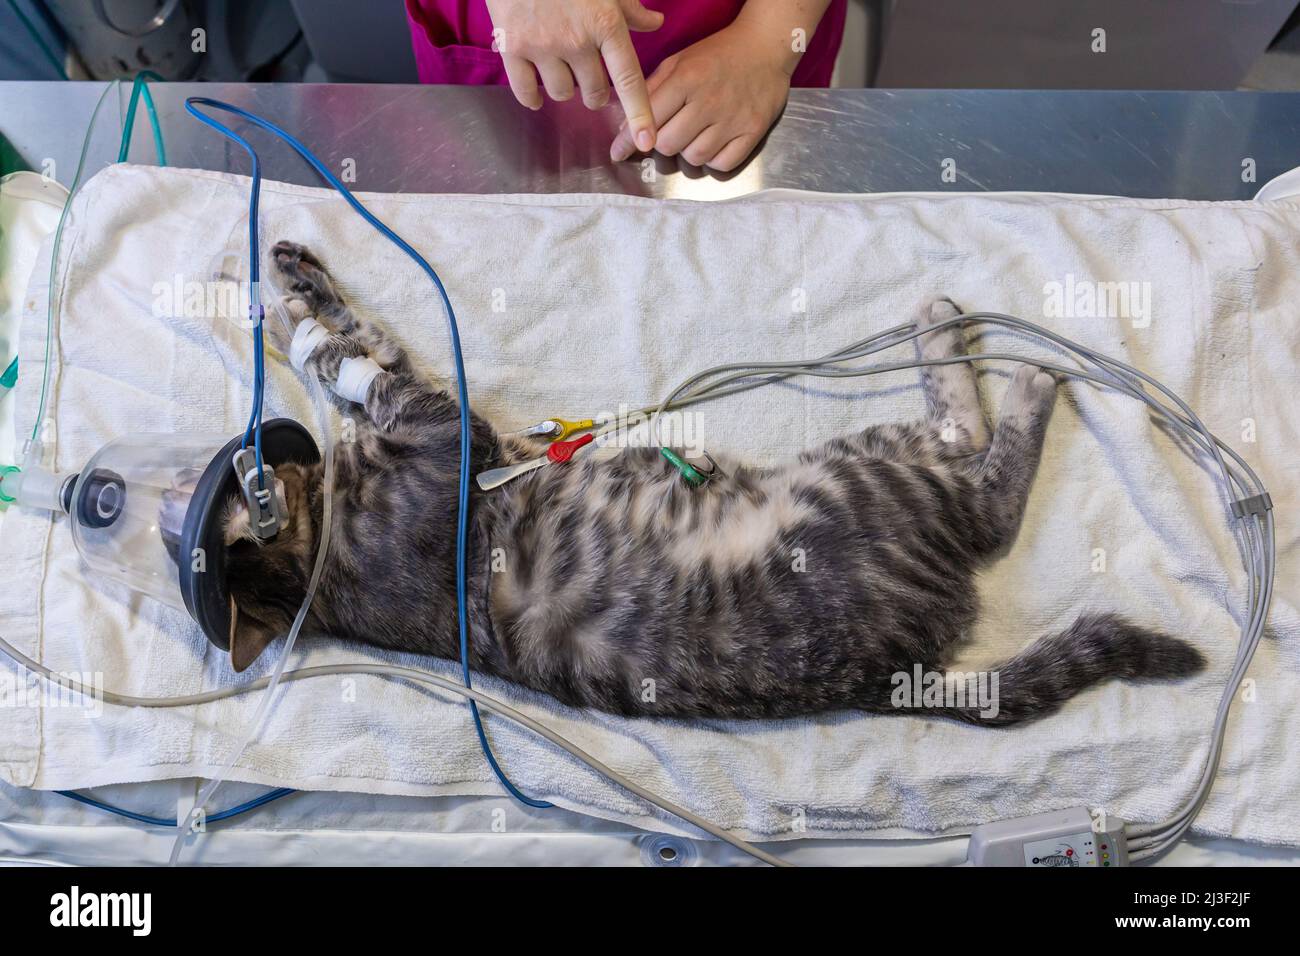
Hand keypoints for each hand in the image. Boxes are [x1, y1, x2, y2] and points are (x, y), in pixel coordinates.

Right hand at [486, 0, 662, 152]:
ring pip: (562, 94)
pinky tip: (537, 95)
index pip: (628, 79)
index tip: (647, 142)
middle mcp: (577, 40)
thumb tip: (655, 24)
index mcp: (605, 24)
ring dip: (565, 89)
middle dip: (595, 92)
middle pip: (594, 93)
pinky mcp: (513, 47)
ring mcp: (543, 46)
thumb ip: (630, 9)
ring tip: (560, 70)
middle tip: (590, 77)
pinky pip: (526, 92)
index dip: (640, 113)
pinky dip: (533, 98)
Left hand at [609, 20, 793, 170]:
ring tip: (695, 135)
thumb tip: (627, 125)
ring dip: (688, 152)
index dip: (629, 139)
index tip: (618, 152)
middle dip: (663, 143)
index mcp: (686, 79)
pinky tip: (714, 143)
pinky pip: (722, 164)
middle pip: (668, 145)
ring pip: (694, 158)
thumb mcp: (679, 61)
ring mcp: (732, 119)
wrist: (766, 46)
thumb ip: (652, 91)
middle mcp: (708, 101)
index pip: (648, 120)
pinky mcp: (752, 132)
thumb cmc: (718, 54)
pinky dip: (714, 160)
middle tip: (671, 132)